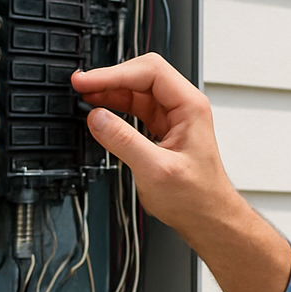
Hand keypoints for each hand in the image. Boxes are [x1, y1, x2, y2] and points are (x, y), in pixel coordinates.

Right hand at [71, 55, 290, 291]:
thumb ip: (124, 141)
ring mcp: (173, 118)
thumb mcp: (156, 170)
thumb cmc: (198, 198)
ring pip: (137, 92)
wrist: (209, 219)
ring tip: (84, 96)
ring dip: (110, 92)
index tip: (88, 81)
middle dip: (110, 78)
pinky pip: (136, 109)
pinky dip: (115, 107)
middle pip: (142, 75)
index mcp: (190, 107)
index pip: (150, 72)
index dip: (114, 73)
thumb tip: (97, 118)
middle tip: (81, 86)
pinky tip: (99, 111)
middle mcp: (183, 107)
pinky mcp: (163, 131)